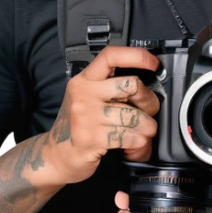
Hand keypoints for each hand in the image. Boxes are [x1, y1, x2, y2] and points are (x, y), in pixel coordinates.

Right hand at [42, 46, 161, 186]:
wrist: (56, 157)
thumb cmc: (79, 126)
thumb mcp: (88, 99)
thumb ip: (110, 88)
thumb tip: (147, 87)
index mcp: (84, 80)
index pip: (111, 56)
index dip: (138, 56)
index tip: (155, 65)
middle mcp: (83, 94)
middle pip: (133, 85)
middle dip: (150, 102)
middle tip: (148, 113)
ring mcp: (86, 116)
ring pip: (136, 116)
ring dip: (147, 129)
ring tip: (142, 134)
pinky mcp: (92, 138)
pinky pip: (131, 137)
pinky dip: (139, 144)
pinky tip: (131, 146)